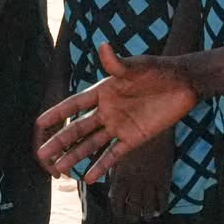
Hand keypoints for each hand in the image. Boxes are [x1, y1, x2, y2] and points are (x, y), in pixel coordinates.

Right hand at [34, 43, 196, 179]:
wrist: (184, 84)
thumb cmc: (159, 70)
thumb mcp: (137, 66)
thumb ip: (117, 63)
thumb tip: (103, 45)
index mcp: (103, 91)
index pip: (74, 104)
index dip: (57, 113)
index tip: (39, 123)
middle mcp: (107, 111)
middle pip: (78, 129)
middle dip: (60, 141)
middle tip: (41, 154)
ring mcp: (119, 126)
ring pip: (91, 144)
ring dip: (76, 156)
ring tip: (59, 169)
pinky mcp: (134, 138)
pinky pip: (114, 155)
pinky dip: (102, 166)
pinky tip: (88, 178)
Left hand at [109, 129, 171, 220]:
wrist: (155, 128)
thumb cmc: (132, 136)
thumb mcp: (120, 153)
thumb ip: (113, 170)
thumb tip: (108, 185)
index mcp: (121, 178)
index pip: (116, 203)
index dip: (118, 211)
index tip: (119, 212)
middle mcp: (135, 184)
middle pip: (132, 210)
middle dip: (131, 217)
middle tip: (132, 217)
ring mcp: (150, 184)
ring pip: (147, 209)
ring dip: (146, 215)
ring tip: (145, 216)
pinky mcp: (164, 180)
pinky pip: (163, 201)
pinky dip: (160, 208)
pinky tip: (159, 210)